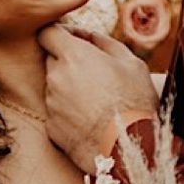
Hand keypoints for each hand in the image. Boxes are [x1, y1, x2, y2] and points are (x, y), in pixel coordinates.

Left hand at [36, 25, 158, 170]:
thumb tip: (87, 35)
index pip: (47, 33)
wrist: (130, 150)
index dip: (59, 35)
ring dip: (70, 89)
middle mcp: (55, 78)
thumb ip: (104, 42)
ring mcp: (51, 104)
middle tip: (96, 74)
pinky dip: (70, 113)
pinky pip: (57, 112)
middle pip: (52, 61)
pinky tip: (92, 121)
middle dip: (68, 63)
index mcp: (73, 57)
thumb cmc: (136, 102)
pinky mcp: (51, 128)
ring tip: (99, 102)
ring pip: (55, 87)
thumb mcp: (131, 63)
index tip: (72, 40)